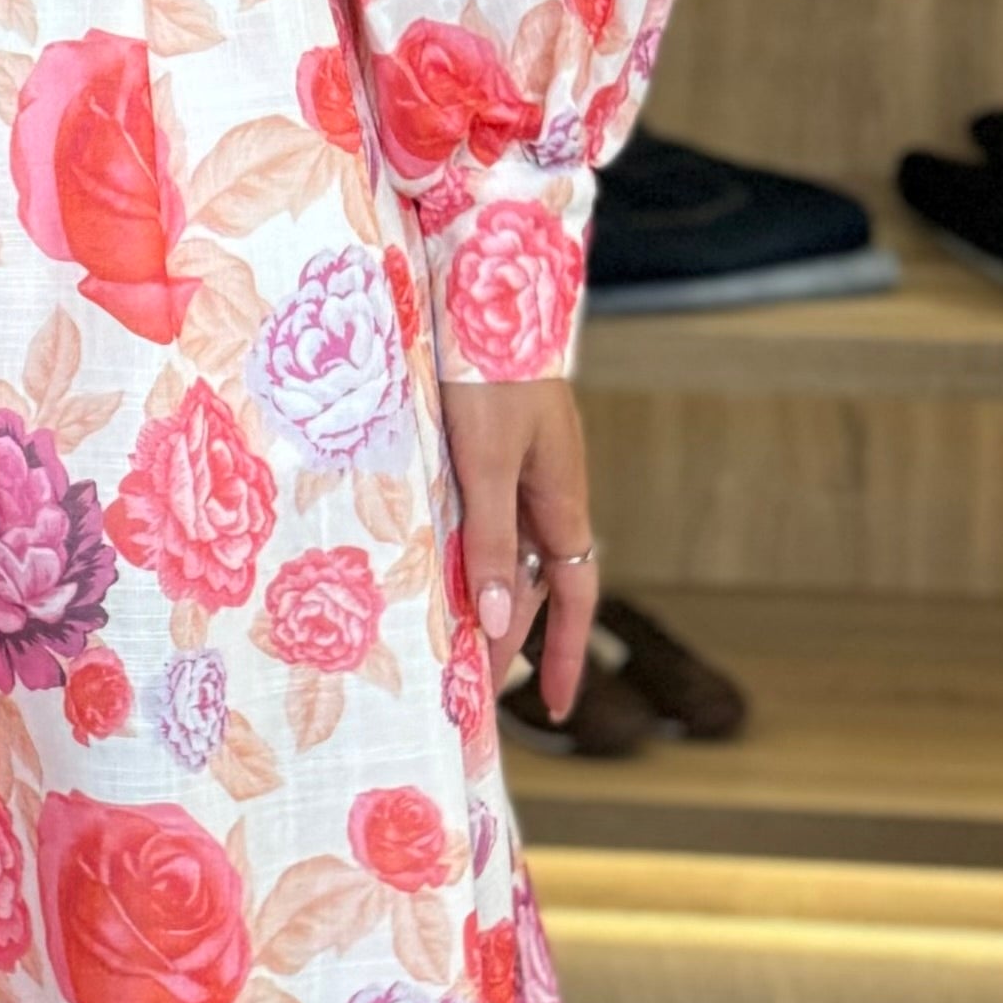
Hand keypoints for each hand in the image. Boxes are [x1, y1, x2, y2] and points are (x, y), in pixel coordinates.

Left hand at [441, 376, 596, 723]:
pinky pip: (481, 517)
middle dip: (504, 635)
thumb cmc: (491, 376)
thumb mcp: (486, 464)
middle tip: (467, 688)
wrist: (486, 294)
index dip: (562, 653)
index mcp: (561, 501)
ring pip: (502, 551)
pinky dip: (462, 551)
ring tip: (440, 642)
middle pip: (530, 583)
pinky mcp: (488, 451)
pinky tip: (429, 570)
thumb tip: (495, 620)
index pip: (574, 597)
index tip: (552, 708)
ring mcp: (519, 472)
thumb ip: (489, 540)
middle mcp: (546, 493)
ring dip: (478, 595)